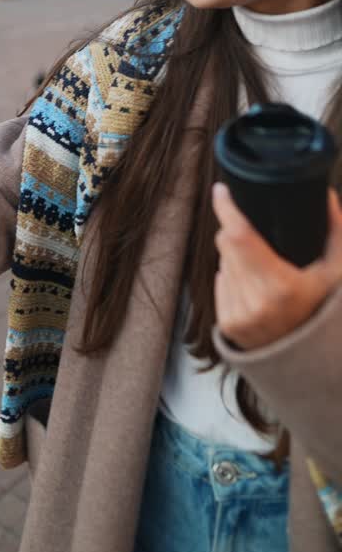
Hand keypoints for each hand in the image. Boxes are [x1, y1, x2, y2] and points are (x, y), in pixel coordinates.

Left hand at [212, 182, 341, 349]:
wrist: (310, 359)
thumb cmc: (323, 308)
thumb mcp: (336, 272)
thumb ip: (335, 232)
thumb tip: (325, 194)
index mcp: (280, 287)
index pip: (239, 236)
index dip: (226, 209)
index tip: (221, 191)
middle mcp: (255, 303)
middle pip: (227, 244)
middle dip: (235, 230)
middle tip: (254, 231)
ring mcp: (239, 316)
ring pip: (222, 262)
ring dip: (235, 255)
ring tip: (261, 265)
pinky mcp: (228, 324)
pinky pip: (220, 282)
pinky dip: (232, 276)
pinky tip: (253, 284)